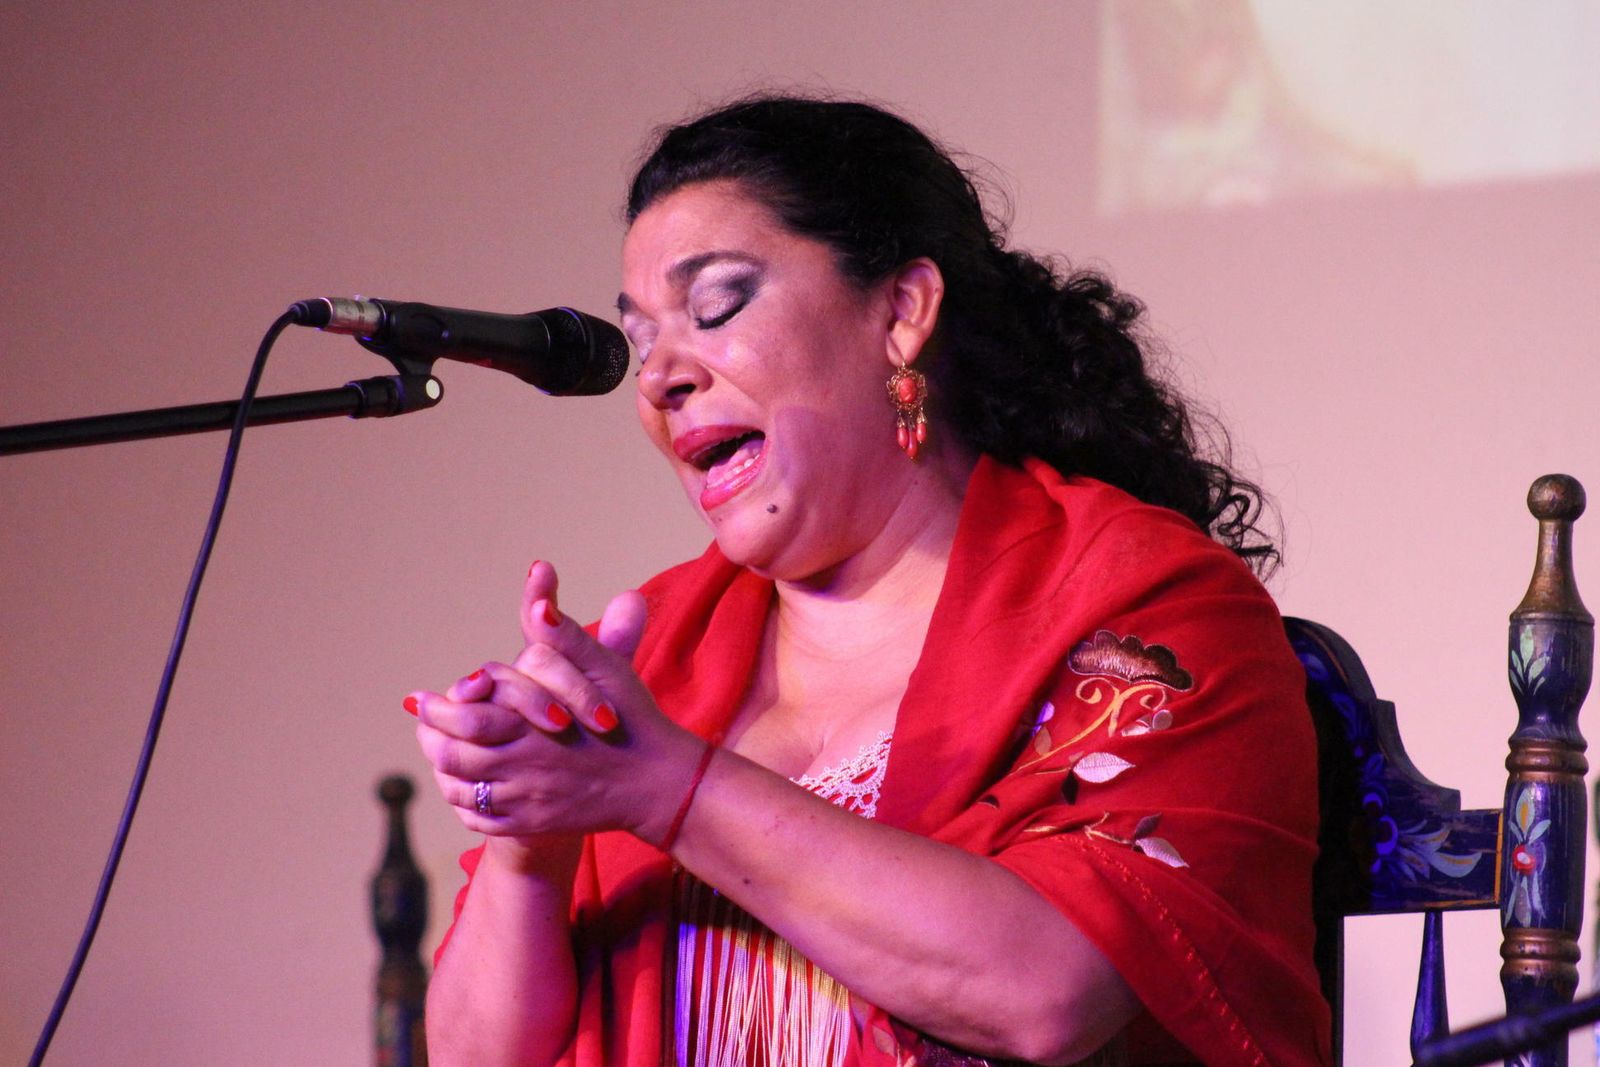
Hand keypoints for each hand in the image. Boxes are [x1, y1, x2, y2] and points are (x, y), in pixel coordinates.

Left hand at [409, 562, 701, 846]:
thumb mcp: (604, 667)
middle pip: (453, 757)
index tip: (418, 698)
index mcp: (536, 725)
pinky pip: (479, 819)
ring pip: (460, 790)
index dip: (436, 709)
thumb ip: (564, 636)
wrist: (658, 781)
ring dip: (441, 769)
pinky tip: (464, 782)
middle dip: (430, 736)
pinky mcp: (534, 823)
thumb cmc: (631, 716)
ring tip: (438, 747)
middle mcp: (526, 766)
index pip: (465, 718)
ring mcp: (528, 800)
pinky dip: (462, 802)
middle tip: (422, 722)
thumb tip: (538, 603)